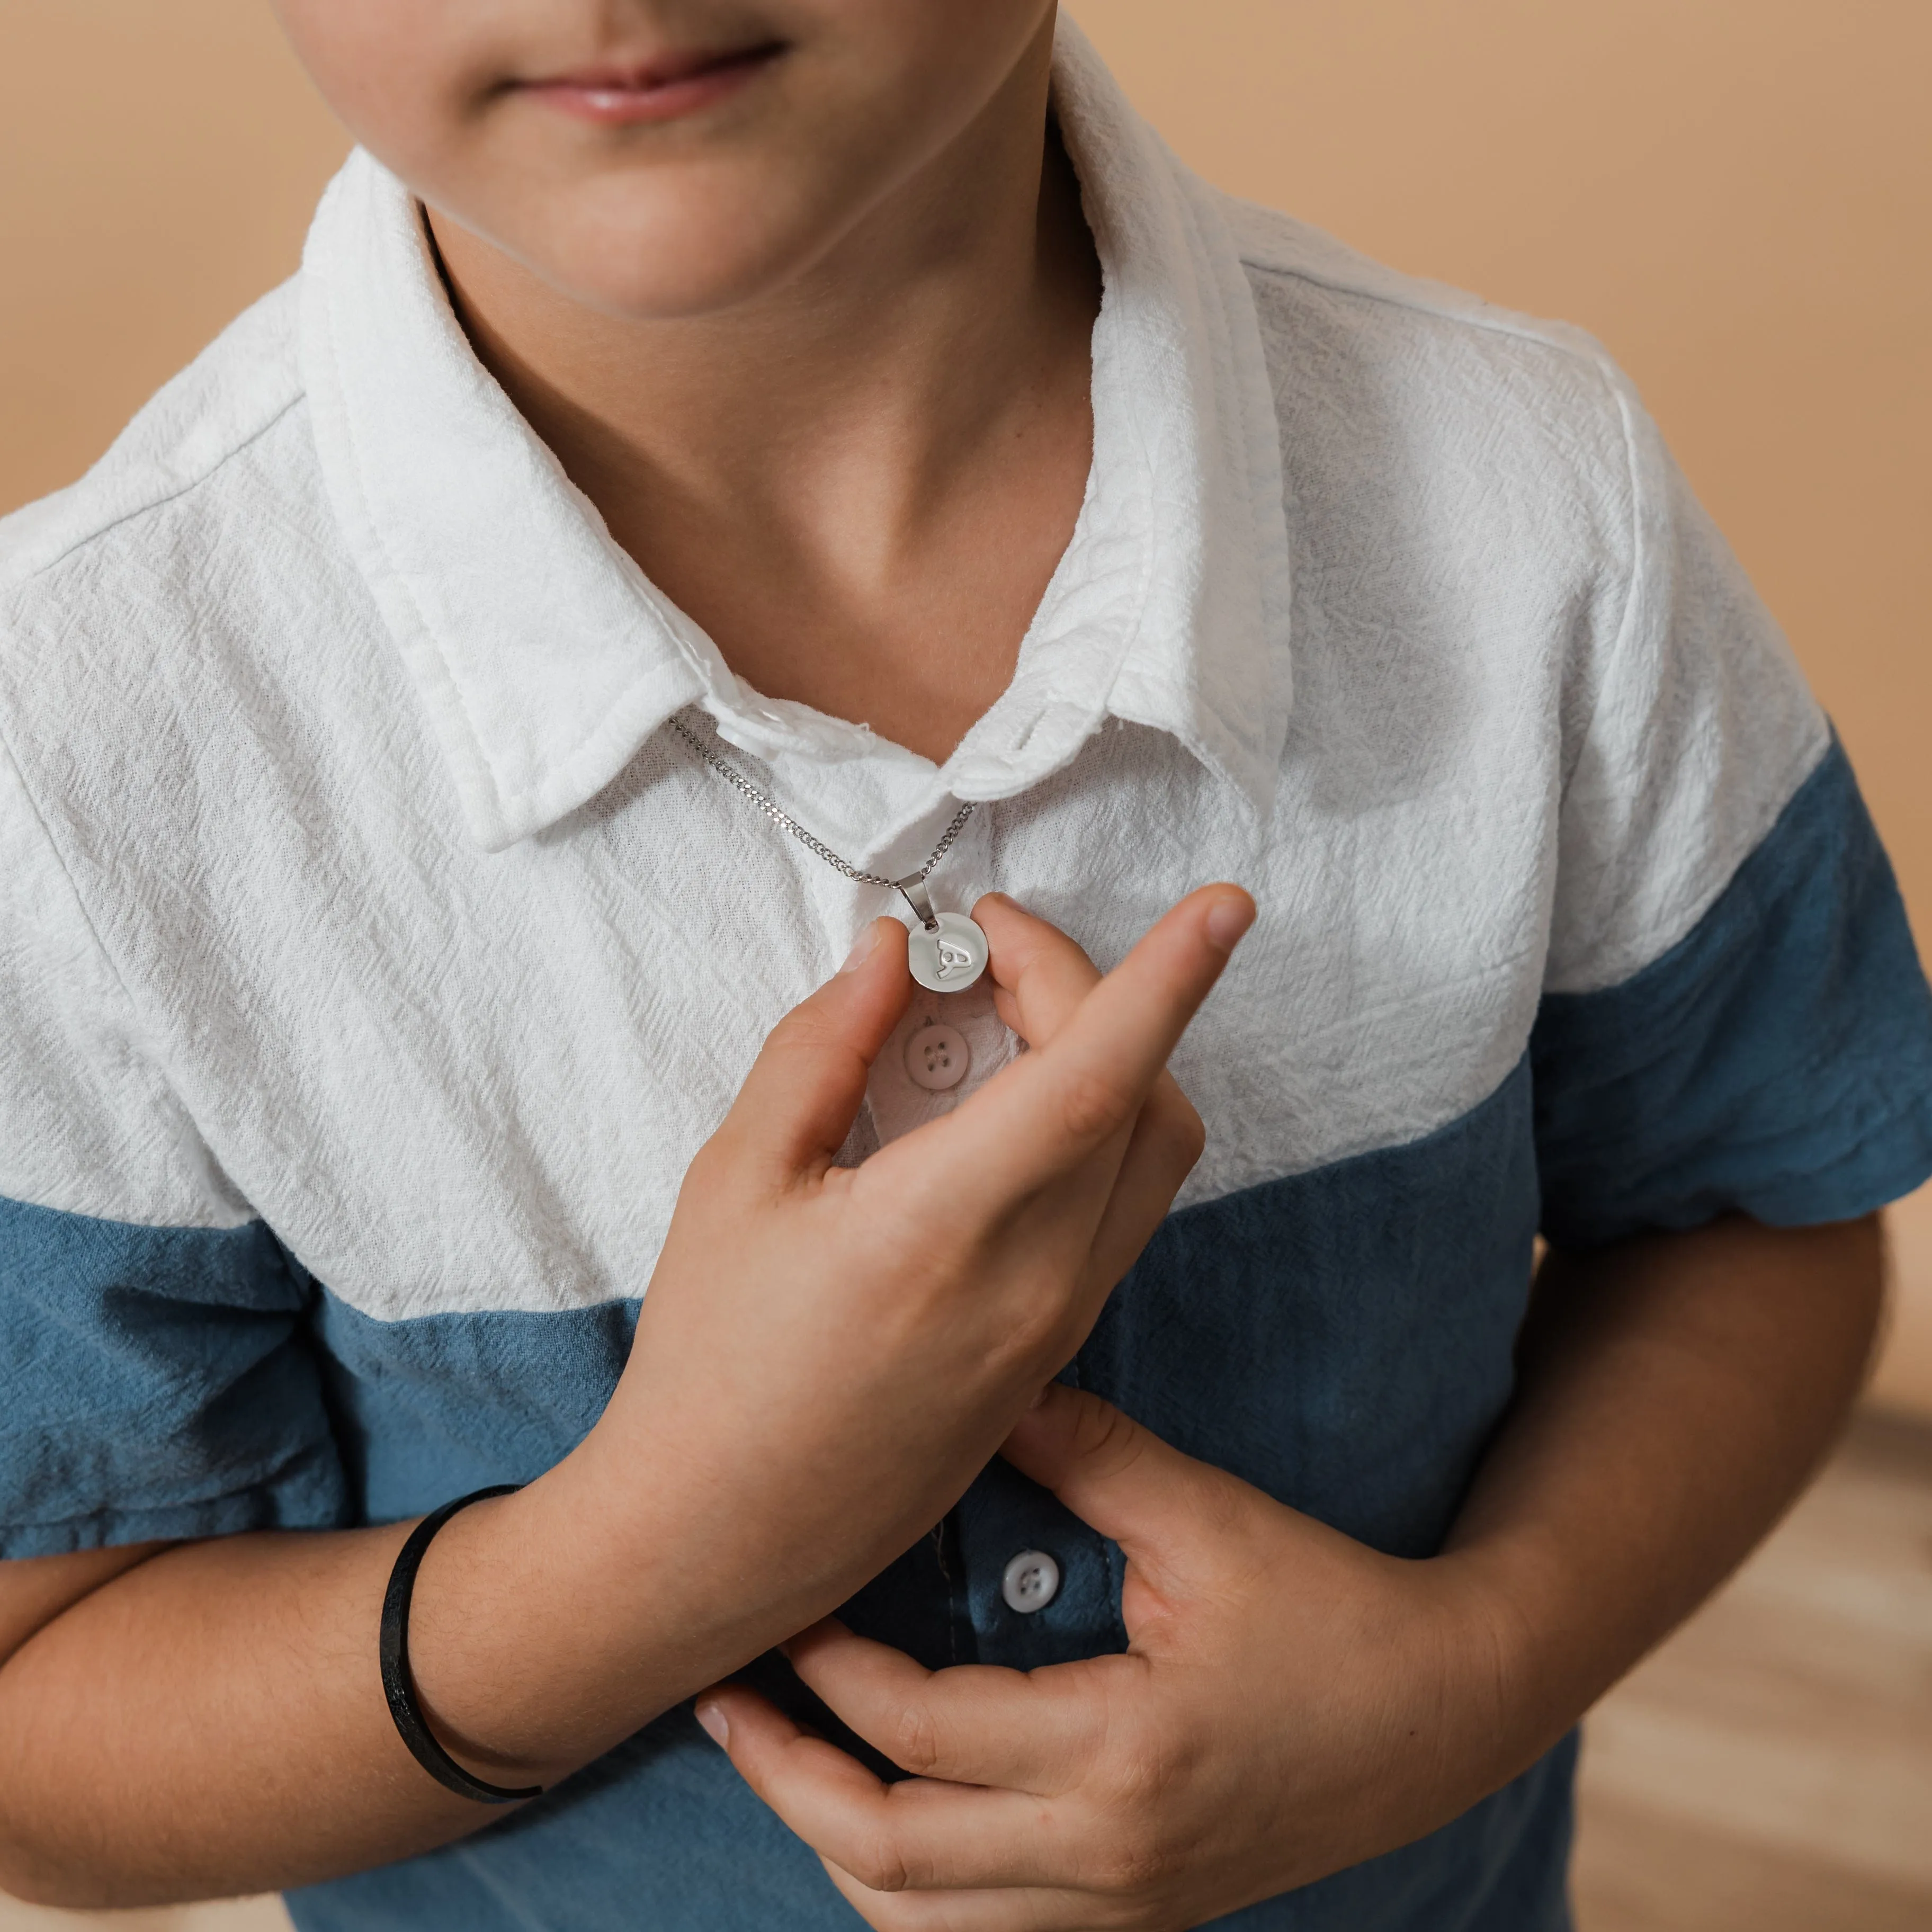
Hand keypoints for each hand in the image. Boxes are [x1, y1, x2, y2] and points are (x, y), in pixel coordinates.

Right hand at [547, 888, 1254, 1717]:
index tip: (1225, 906)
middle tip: (988, 952)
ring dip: (1109, 1064)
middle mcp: (1032, 1282)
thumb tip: (892, 956)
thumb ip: (823, 1048)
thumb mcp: (736, 1179)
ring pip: (1149, 1159)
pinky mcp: (1055, 1353)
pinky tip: (1000, 1119)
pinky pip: (1118, 1215)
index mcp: (942, 1229)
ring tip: (997, 1026)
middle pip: (1139, 1099)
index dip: (1165, 979)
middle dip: (1093, 991)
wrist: (720, 1537)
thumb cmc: (709, 1360)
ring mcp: (1057, 1326)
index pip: (1094, 1077)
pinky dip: (1093, 1134)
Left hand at [695, 1385, 1529, 1930]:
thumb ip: (1086, 1450)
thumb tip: (983, 1386)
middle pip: (889, 1858)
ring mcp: (1120, 1909)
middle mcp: (1107, 1860)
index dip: (830, 1670)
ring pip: (922, 1928)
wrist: (1441, 1713)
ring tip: (781, 1759)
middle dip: (787, 1779)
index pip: (919, 1731)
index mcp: (1119, 1755)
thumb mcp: (1208, 1518)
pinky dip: (907, 1896)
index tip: (782, 1605)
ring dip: (835, 1847)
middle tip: (720, 1701)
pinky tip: (879, 1823)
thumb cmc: (1326, 1606)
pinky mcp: (1134, 1918)